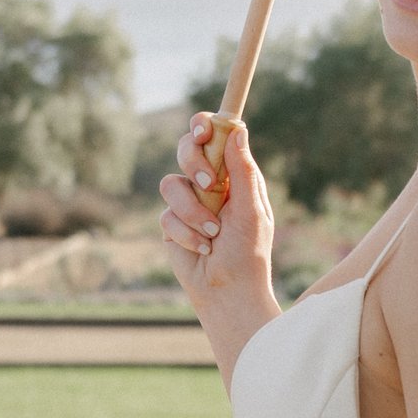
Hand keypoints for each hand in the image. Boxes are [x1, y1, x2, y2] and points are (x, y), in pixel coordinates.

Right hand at [160, 113, 278, 361]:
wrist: (229, 291)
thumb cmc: (248, 252)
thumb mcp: (251, 209)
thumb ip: (243, 171)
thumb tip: (238, 130)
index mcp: (231, 175)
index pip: (214, 138)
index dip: (203, 126)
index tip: (203, 130)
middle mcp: (208, 184)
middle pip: (186, 150)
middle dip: (193, 162)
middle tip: (207, 181)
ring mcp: (187, 203)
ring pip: (171, 185)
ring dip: (193, 211)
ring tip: (212, 234)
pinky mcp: (171, 225)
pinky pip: (166, 216)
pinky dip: (187, 234)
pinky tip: (202, 249)